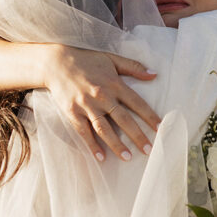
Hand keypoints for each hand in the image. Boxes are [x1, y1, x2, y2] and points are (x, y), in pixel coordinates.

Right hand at [44, 45, 159, 160]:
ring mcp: (86, 106)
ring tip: (127, 157)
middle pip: (123, 120)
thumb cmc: (87, 59)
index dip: (150, 116)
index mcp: (114, 84)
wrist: (56, 62)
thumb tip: (155, 74)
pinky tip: (101, 157)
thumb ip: (134, 67)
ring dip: (117, 145)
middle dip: (137, 136)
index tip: (160, 128)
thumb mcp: (112, 59)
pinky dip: (92, 145)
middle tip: (149, 150)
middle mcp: (102, 96)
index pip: (137, 103)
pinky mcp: (72, 112)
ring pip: (104, 129)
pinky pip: (84, 132)